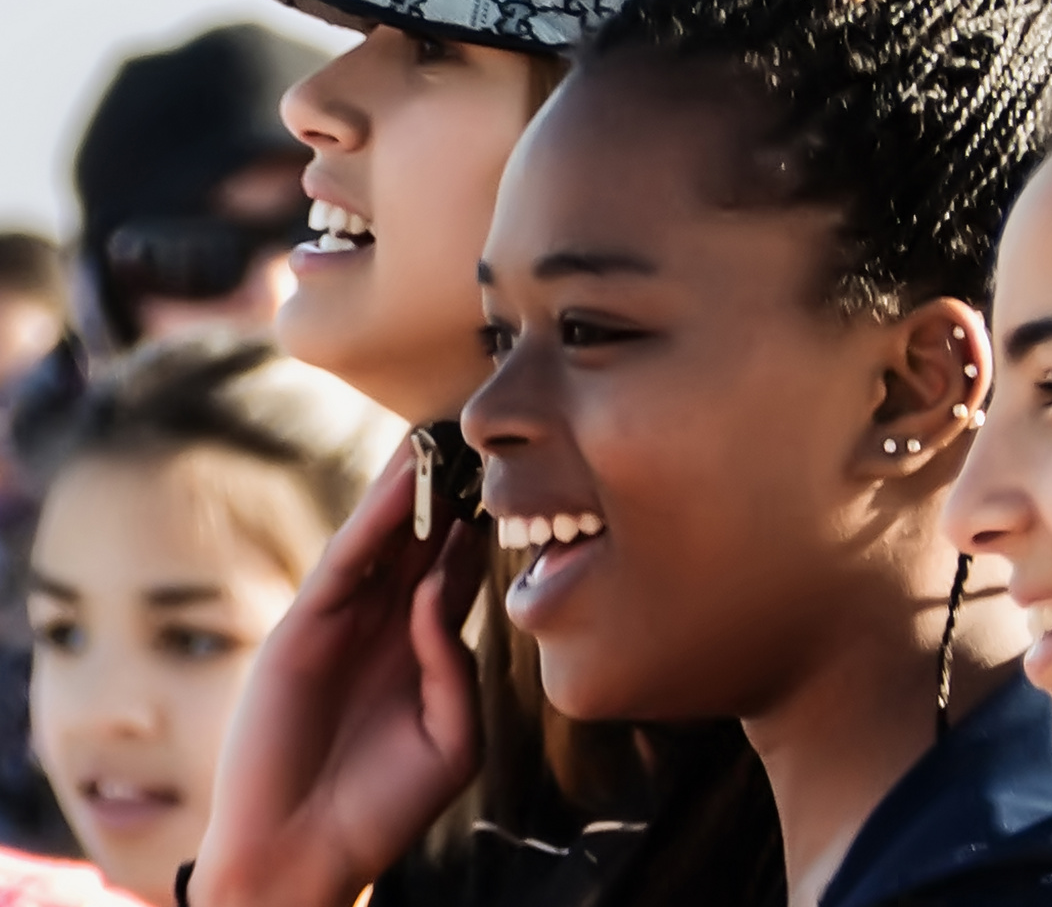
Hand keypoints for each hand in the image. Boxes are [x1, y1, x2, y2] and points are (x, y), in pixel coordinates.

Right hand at [189, 444, 488, 906]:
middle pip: (421, 542)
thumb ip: (457, 666)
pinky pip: (347, 563)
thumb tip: (438, 597)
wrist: (306, 852)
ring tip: (438, 433)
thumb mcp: (452, 737)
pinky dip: (373, 520)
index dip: (481, 529)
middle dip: (448, 492)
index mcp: (423, 650)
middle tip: (478, 436)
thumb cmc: (384, 805)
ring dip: (409, 487)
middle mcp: (384, 626)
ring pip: (383, 539)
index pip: (456, 574)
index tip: (514, 480)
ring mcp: (343, 623)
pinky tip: (400, 482)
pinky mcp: (304, 628)